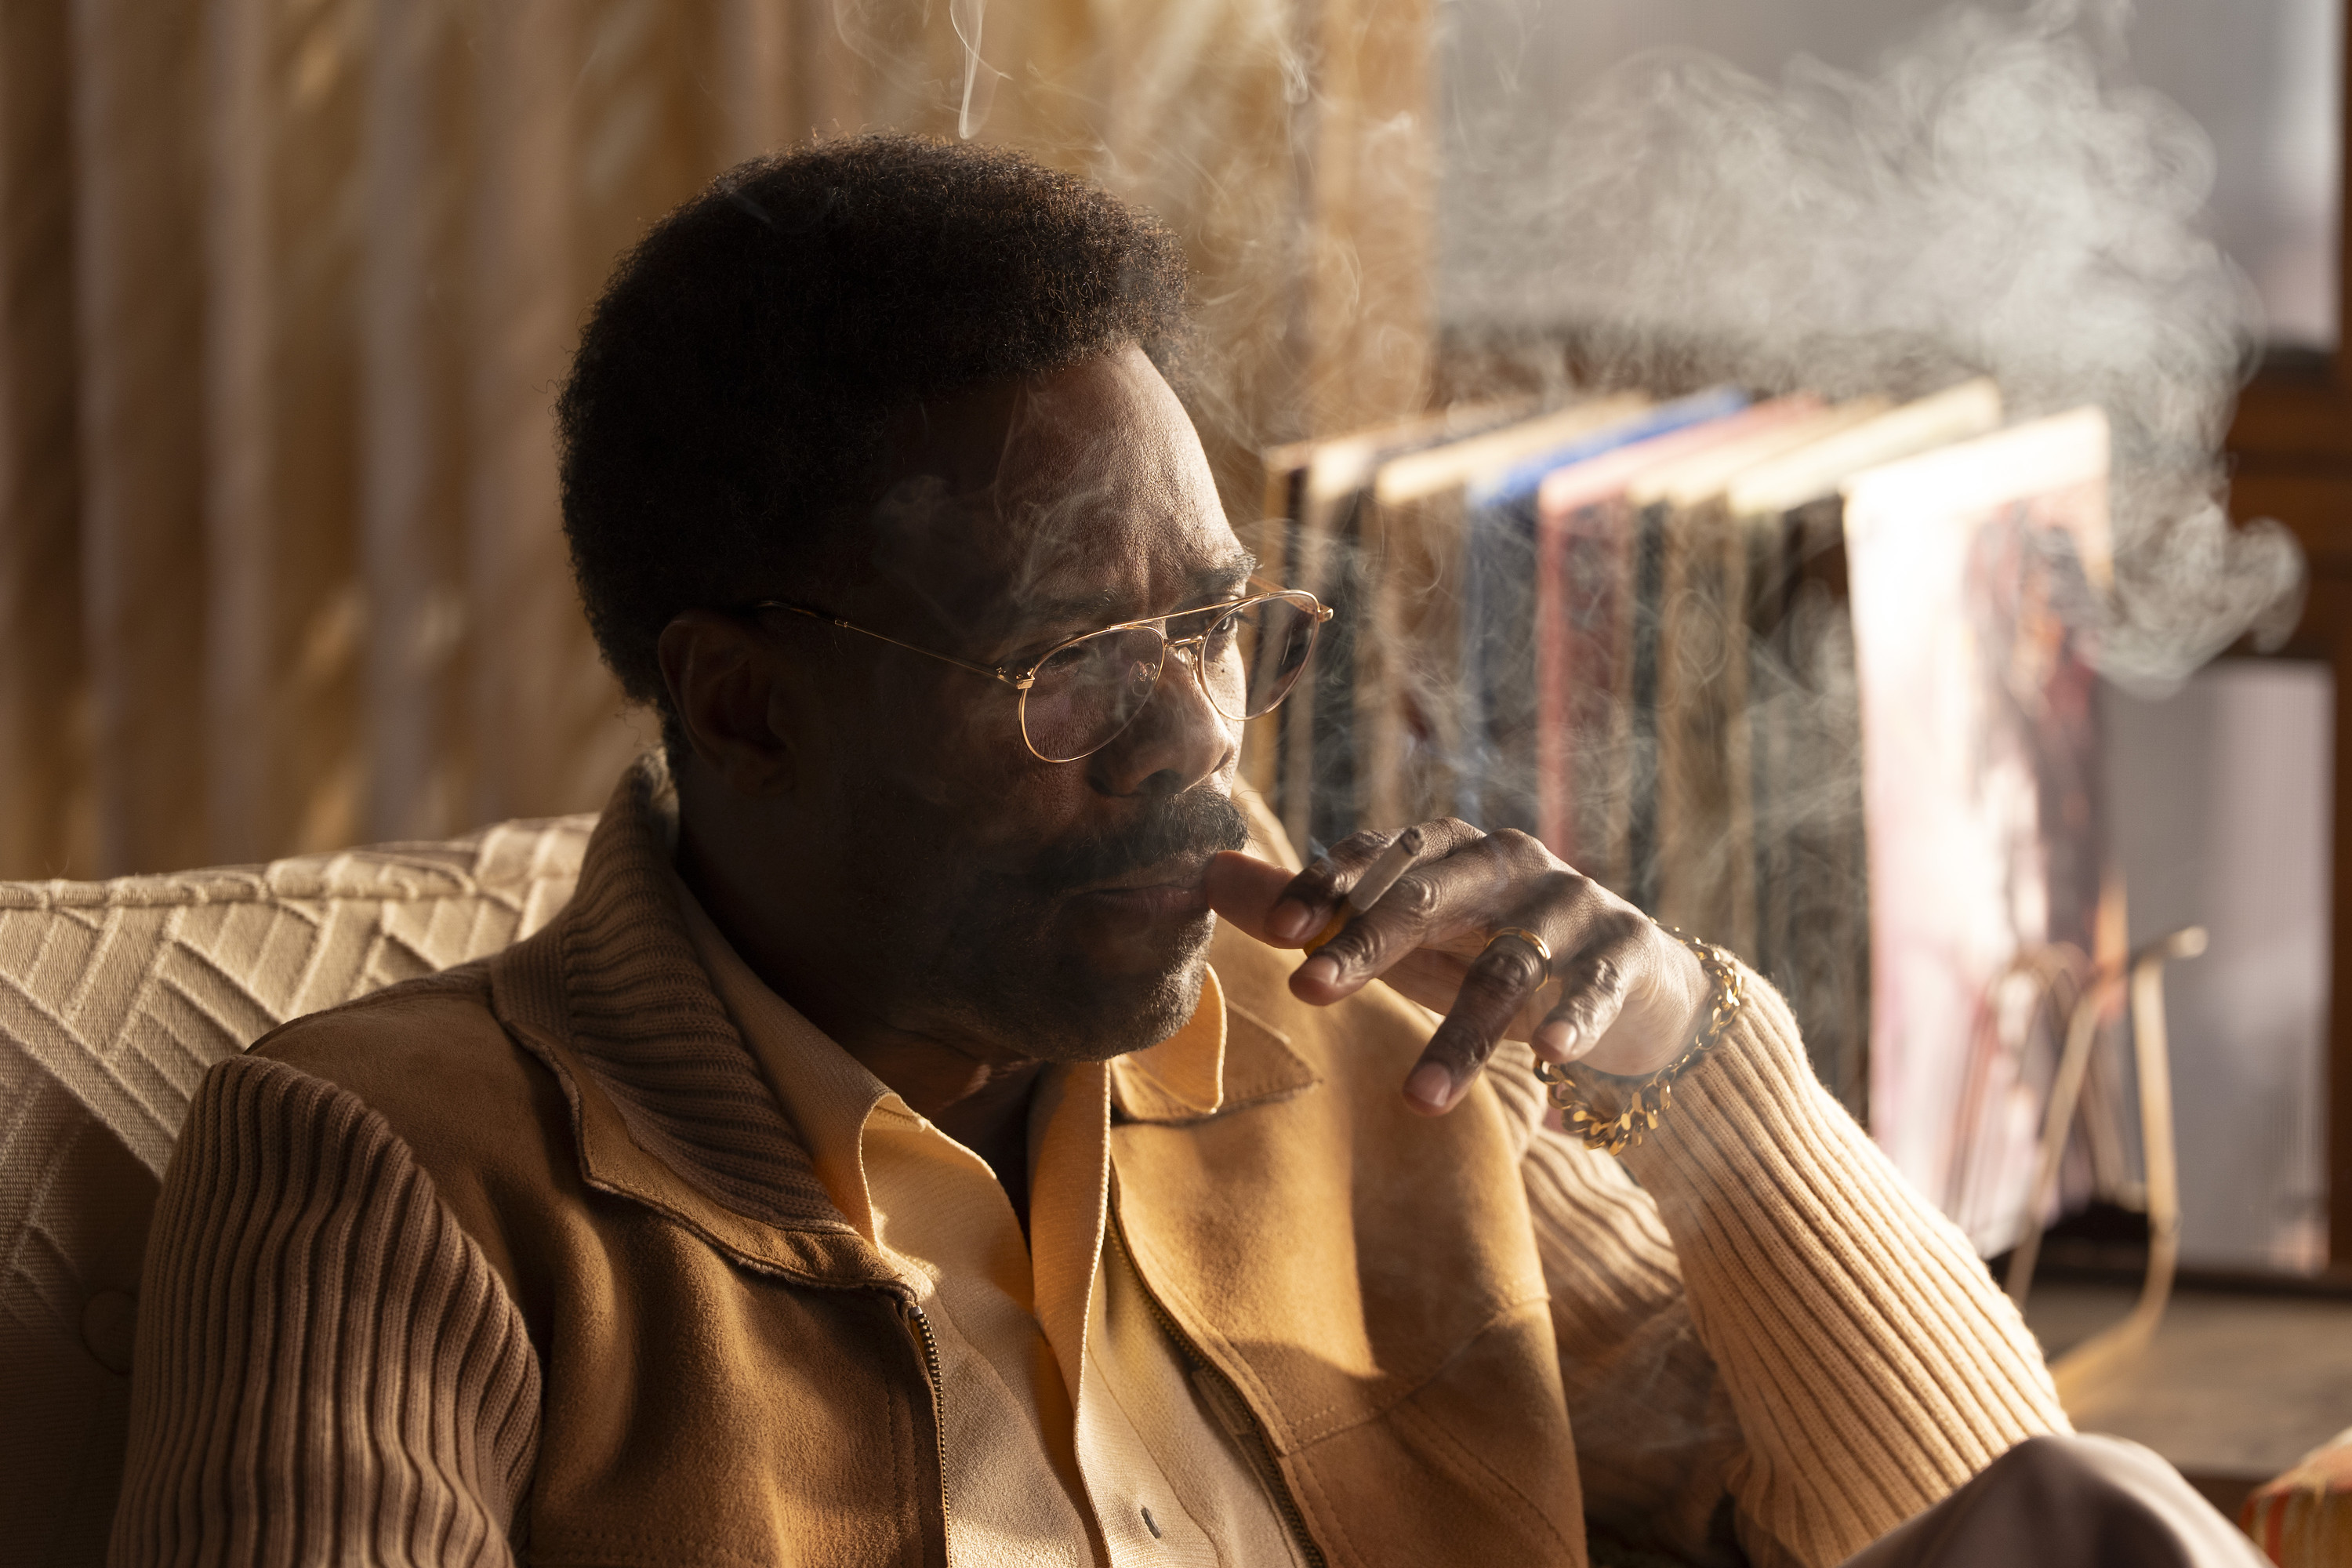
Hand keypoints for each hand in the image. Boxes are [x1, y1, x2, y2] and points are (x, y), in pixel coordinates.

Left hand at [1204, 821, 1707, 1114]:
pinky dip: (1576, 1016)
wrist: (1627, 983)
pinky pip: (1596, 983)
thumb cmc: (1488, 951)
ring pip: (1512, 963)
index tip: (1279, 933)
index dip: (1329, 884)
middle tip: (1307, 991)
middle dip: (1368, 941)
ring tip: (1417, 1099)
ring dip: (1464, 1032)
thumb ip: (1315, 909)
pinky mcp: (1626, 949)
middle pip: (1432, 895)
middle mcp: (1509, 862)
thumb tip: (1203, 874)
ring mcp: (1572, 902)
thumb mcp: (1404, 936)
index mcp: (1448, 849)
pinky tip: (1552, 1057)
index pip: (1380, 853)